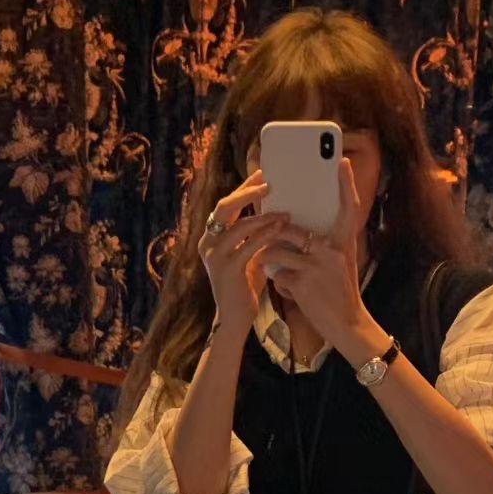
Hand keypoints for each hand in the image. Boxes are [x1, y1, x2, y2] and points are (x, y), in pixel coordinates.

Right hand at [198, 169, 289, 332]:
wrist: (235, 318)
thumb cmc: (244, 288)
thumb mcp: (247, 256)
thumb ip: (252, 236)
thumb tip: (272, 213)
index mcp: (211, 237)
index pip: (226, 205)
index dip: (243, 189)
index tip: (261, 175)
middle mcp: (208, 243)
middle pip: (225, 207)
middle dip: (248, 193)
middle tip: (269, 183)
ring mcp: (215, 255)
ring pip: (239, 224)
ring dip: (264, 215)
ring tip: (284, 211)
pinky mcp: (227, 269)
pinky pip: (248, 244)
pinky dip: (266, 234)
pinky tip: (281, 228)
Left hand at [263, 158, 384, 360]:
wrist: (346, 325)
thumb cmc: (339, 292)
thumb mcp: (338, 263)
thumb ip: (321, 244)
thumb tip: (292, 227)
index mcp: (343, 241)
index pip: (347, 208)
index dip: (345, 185)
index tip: (342, 162)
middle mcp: (332, 249)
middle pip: (291, 229)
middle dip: (272, 236)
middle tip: (265, 238)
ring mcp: (317, 265)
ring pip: (276, 249)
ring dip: (270, 260)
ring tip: (279, 269)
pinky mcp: (302, 281)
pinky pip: (277, 272)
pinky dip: (279, 282)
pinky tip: (292, 292)